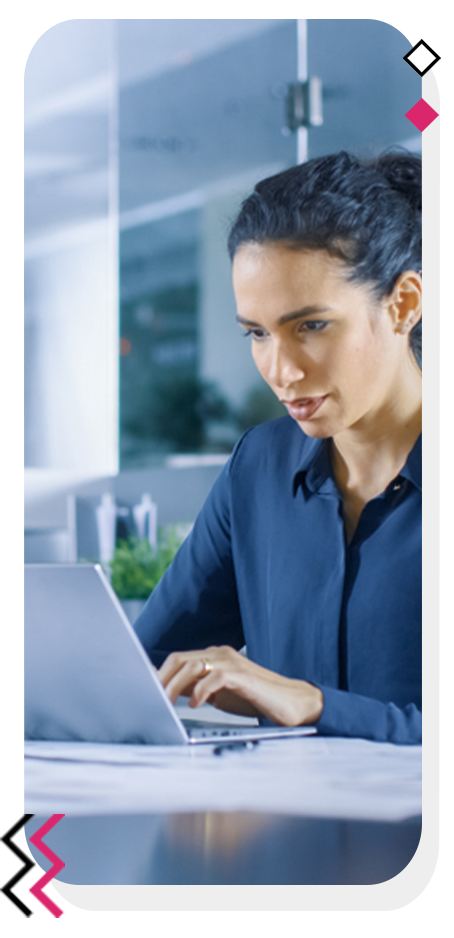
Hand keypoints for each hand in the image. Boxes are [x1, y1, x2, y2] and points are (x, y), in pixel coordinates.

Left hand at [158, 645, 323, 725]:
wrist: (291, 703)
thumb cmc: (254, 698)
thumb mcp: (218, 694)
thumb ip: (195, 688)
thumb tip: (167, 692)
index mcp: (214, 657)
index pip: (178, 659)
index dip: (159, 673)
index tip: (143, 689)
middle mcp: (221, 654)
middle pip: (180, 658)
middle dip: (162, 679)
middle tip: (151, 698)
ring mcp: (232, 662)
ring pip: (193, 665)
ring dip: (175, 685)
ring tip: (167, 703)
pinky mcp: (243, 675)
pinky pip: (215, 677)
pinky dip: (201, 690)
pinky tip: (196, 704)